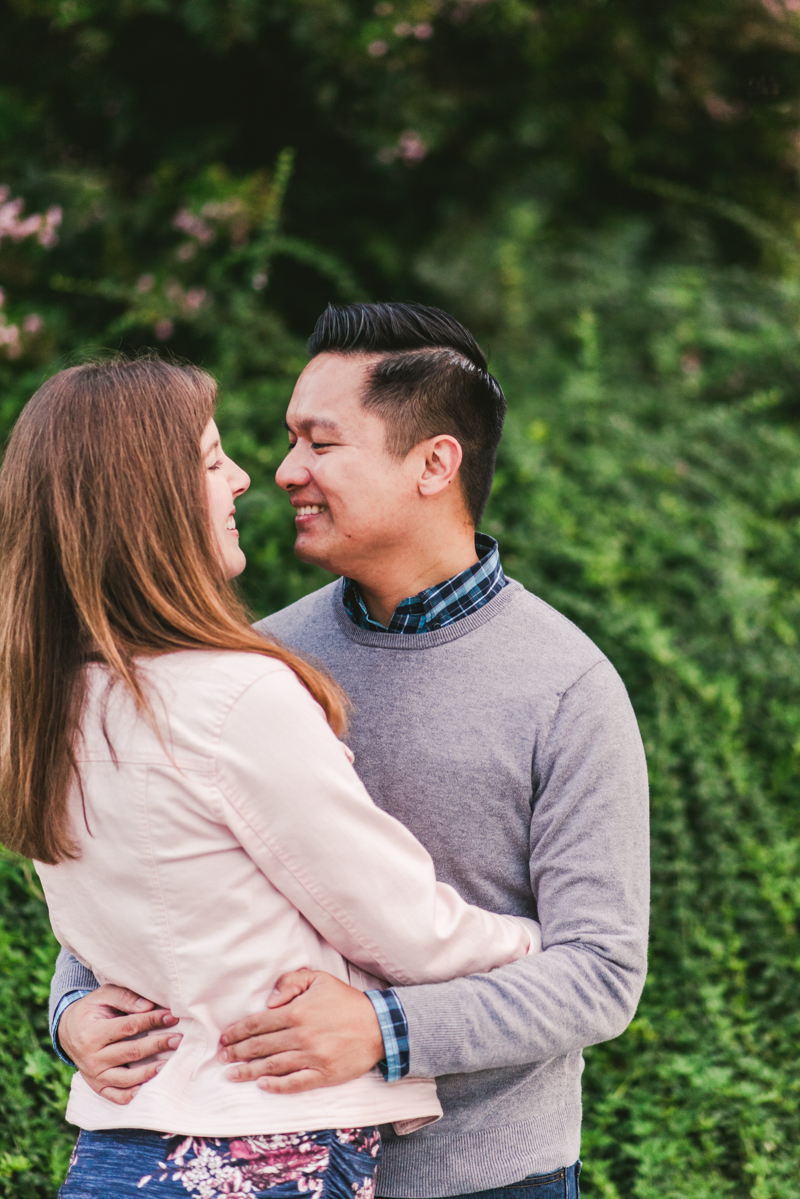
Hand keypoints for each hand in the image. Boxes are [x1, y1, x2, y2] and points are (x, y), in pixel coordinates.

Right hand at [58, 985, 181, 1104]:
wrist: (68, 1032)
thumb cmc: (92, 1010)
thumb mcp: (103, 996)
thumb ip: (125, 997)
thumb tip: (148, 1007)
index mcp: (92, 1033)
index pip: (128, 1027)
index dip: (152, 1021)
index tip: (172, 1016)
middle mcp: (92, 1058)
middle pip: (131, 1052)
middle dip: (157, 1045)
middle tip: (178, 1039)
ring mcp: (94, 1076)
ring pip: (126, 1078)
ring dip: (149, 1072)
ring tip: (169, 1064)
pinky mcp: (98, 1087)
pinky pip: (116, 1096)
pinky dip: (132, 1095)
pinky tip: (148, 1088)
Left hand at [218, 969, 383, 1093]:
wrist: (379, 1025)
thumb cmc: (346, 1001)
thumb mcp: (319, 979)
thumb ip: (291, 982)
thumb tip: (269, 1001)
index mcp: (297, 1012)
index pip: (259, 1023)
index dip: (238, 1032)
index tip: (224, 1038)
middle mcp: (301, 1036)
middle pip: (261, 1046)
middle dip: (238, 1052)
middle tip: (222, 1058)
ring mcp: (312, 1057)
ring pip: (272, 1066)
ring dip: (249, 1071)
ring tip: (232, 1075)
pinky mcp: (324, 1074)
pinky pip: (295, 1083)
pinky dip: (277, 1085)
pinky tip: (262, 1085)